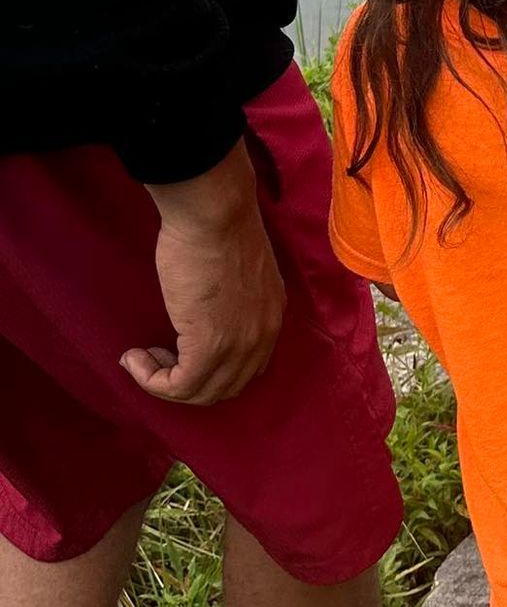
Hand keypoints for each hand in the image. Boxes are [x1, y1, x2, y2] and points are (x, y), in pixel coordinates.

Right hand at [124, 142, 285, 406]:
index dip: (209, 369)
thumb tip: (204, 318)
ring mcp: (240, 343)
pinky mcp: (210, 345)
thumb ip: (232, 303)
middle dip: (187, 382)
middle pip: (226, 387)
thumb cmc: (217, 231)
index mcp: (272, 315)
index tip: (176, 352)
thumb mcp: (237, 275)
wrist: (214, 213)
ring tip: (143, 357)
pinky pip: (180, 386)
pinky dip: (151, 380)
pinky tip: (134, 358)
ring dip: (165, 383)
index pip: (247, 368)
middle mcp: (263, 334)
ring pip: (202, 392)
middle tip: (156, 357)